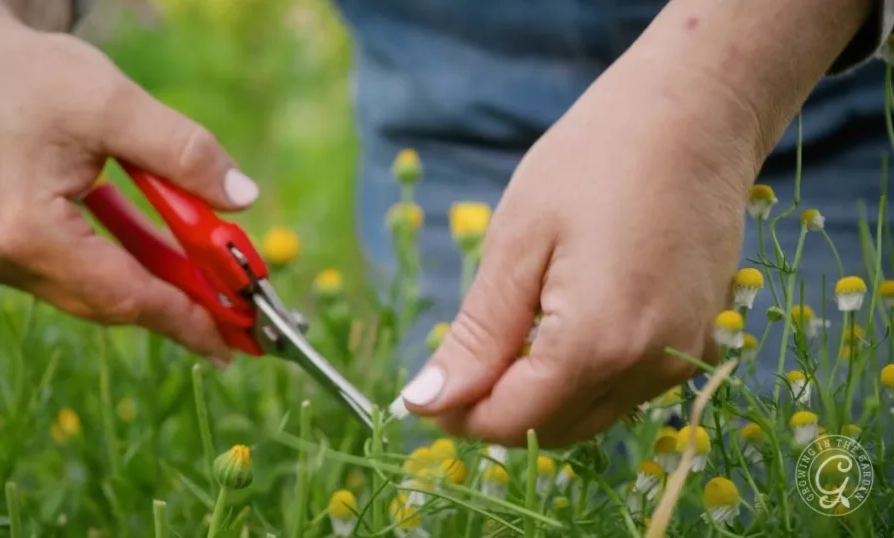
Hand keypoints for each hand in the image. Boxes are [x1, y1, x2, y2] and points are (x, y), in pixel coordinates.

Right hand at [0, 1, 258, 360]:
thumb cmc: (32, 75)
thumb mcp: (117, 104)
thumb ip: (185, 153)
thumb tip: (244, 198)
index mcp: (25, 229)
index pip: (123, 293)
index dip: (185, 319)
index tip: (233, 342)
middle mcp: (2, 258)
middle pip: (108, 301)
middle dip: (177, 307)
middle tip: (235, 321)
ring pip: (93, 290)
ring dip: (153, 284)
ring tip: (212, 290)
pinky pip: (75, 271)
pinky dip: (124, 263)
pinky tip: (168, 259)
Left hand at [392, 0, 873, 447]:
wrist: (696, 114)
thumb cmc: (595, 161)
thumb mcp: (517, 244)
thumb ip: (476, 337)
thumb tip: (425, 404)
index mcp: (596, 343)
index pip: (512, 421)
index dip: (456, 416)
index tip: (421, 393)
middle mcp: (648, 367)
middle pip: (552, 428)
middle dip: (495, 409)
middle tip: (457, 361)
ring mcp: (681, 357)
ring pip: (590, 416)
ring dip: (539, 396)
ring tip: (508, 333)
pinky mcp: (698, 340)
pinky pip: (625, 389)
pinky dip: (581, 378)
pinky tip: (559, 326)